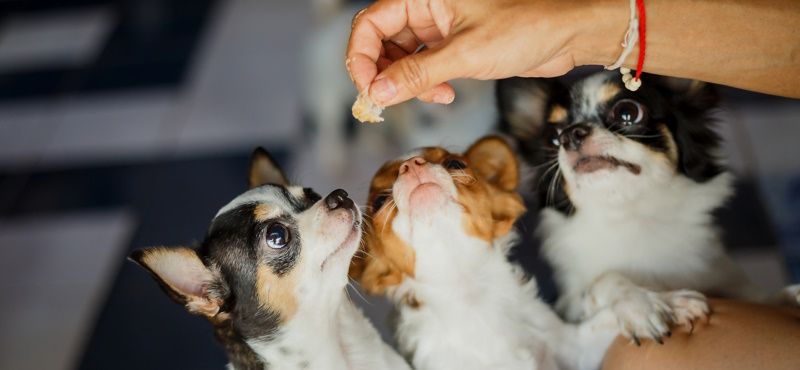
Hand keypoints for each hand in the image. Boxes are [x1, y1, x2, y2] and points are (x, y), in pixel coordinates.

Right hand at [346, 0, 621, 106]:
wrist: (568, 34)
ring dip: (407, 84)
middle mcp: (426, 7)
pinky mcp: (452, 44)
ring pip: (401, 57)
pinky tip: (443, 93)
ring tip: (432, 96)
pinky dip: (425, 84)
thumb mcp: (465, 54)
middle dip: (384, 75)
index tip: (369, 91)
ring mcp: (438, 26)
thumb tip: (378, 94)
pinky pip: (422, 66)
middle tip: (389, 103)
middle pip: (381, 42)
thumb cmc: (526, 27)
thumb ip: (417, 74)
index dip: (361, 59)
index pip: (370, 24)